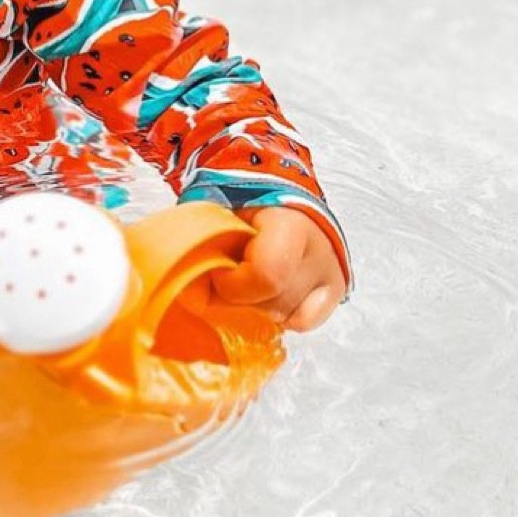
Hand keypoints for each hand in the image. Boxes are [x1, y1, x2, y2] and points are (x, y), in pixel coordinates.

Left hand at [209, 207, 346, 332]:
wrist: (275, 195)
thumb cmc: (241, 203)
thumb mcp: (216, 213)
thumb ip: (203, 242)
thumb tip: (182, 281)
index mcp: (292, 225)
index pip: (267, 276)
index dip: (232, 284)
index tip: (217, 272)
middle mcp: (320, 251)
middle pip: (273, 303)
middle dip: (240, 298)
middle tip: (227, 277)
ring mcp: (330, 272)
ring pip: (286, 316)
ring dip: (258, 306)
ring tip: (248, 280)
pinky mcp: (335, 289)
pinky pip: (305, 321)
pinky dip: (282, 314)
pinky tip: (267, 295)